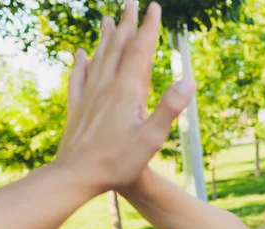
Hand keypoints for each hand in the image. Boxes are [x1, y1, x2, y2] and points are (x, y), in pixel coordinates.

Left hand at [54, 0, 194, 194]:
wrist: (76, 176)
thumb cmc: (117, 161)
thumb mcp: (152, 139)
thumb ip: (170, 108)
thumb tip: (188, 79)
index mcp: (127, 91)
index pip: (140, 51)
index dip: (148, 28)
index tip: (154, 7)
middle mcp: (106, 87)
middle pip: (118, 47)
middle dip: (126, 23)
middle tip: (130, 2)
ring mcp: (89, 96)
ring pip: (98, 58)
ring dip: (106, 37)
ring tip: (107, 18)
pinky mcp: (77, 108)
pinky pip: (79, 77)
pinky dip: (81, 62)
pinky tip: (81, 54)